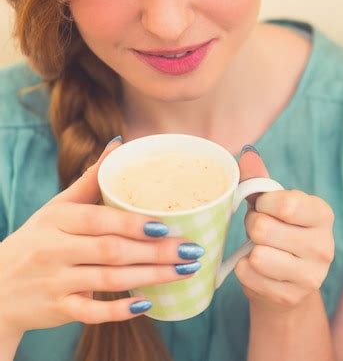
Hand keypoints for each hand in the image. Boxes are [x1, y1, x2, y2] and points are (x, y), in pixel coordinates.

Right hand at [0, 138, 201, 334]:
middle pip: (110, 251)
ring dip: (150, 278)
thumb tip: (120, 143)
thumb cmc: (37, 238)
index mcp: (58, 219)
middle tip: (191, 250)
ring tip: (184, 271)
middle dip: (155, 252)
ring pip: (107, 280)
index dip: (133, 223)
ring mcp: (56, 282)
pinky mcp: (58, 310)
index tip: (167, 226)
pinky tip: (147, 304)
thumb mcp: (57, 207)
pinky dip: (118, 310)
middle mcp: (55, 249)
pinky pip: (90, 313)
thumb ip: (90, 179)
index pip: (99, 220)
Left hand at [235, 148, 334, 313]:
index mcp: (322, 214)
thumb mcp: (273, 202)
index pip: (286, 205)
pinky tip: (258, 269)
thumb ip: (259, 177)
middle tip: (260, 229)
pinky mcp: (290, 297)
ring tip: (260, 248)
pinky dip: (244, 270)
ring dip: (249, 249)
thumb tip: (247, 153)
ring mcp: (311, 276)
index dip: (263, 203)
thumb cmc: (278, 230)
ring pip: (257, 255)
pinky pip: (248, 275)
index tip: (263, 206)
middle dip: (252, 225)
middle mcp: (324, 246)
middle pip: (263, 229)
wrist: (287, 281)